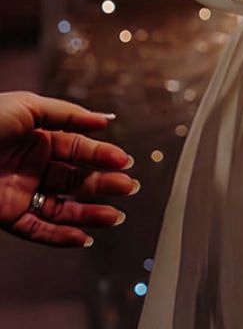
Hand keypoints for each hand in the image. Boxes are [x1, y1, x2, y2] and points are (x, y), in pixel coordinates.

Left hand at [0, 91, 134, 247]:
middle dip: (103, 184)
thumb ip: (69, 115)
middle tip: (128, 188)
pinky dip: (60, 237)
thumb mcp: (28, 106)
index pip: (78, 149)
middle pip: (75, 179)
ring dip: (89, 213)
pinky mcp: (6, 215)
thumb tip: (105, 121)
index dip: (102, 155)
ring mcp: (20, 191)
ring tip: (115, 216)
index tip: (124, 162)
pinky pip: (37, 229)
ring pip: (62, 207)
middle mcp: (32, 166)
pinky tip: (83, 237)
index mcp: (38, 138)